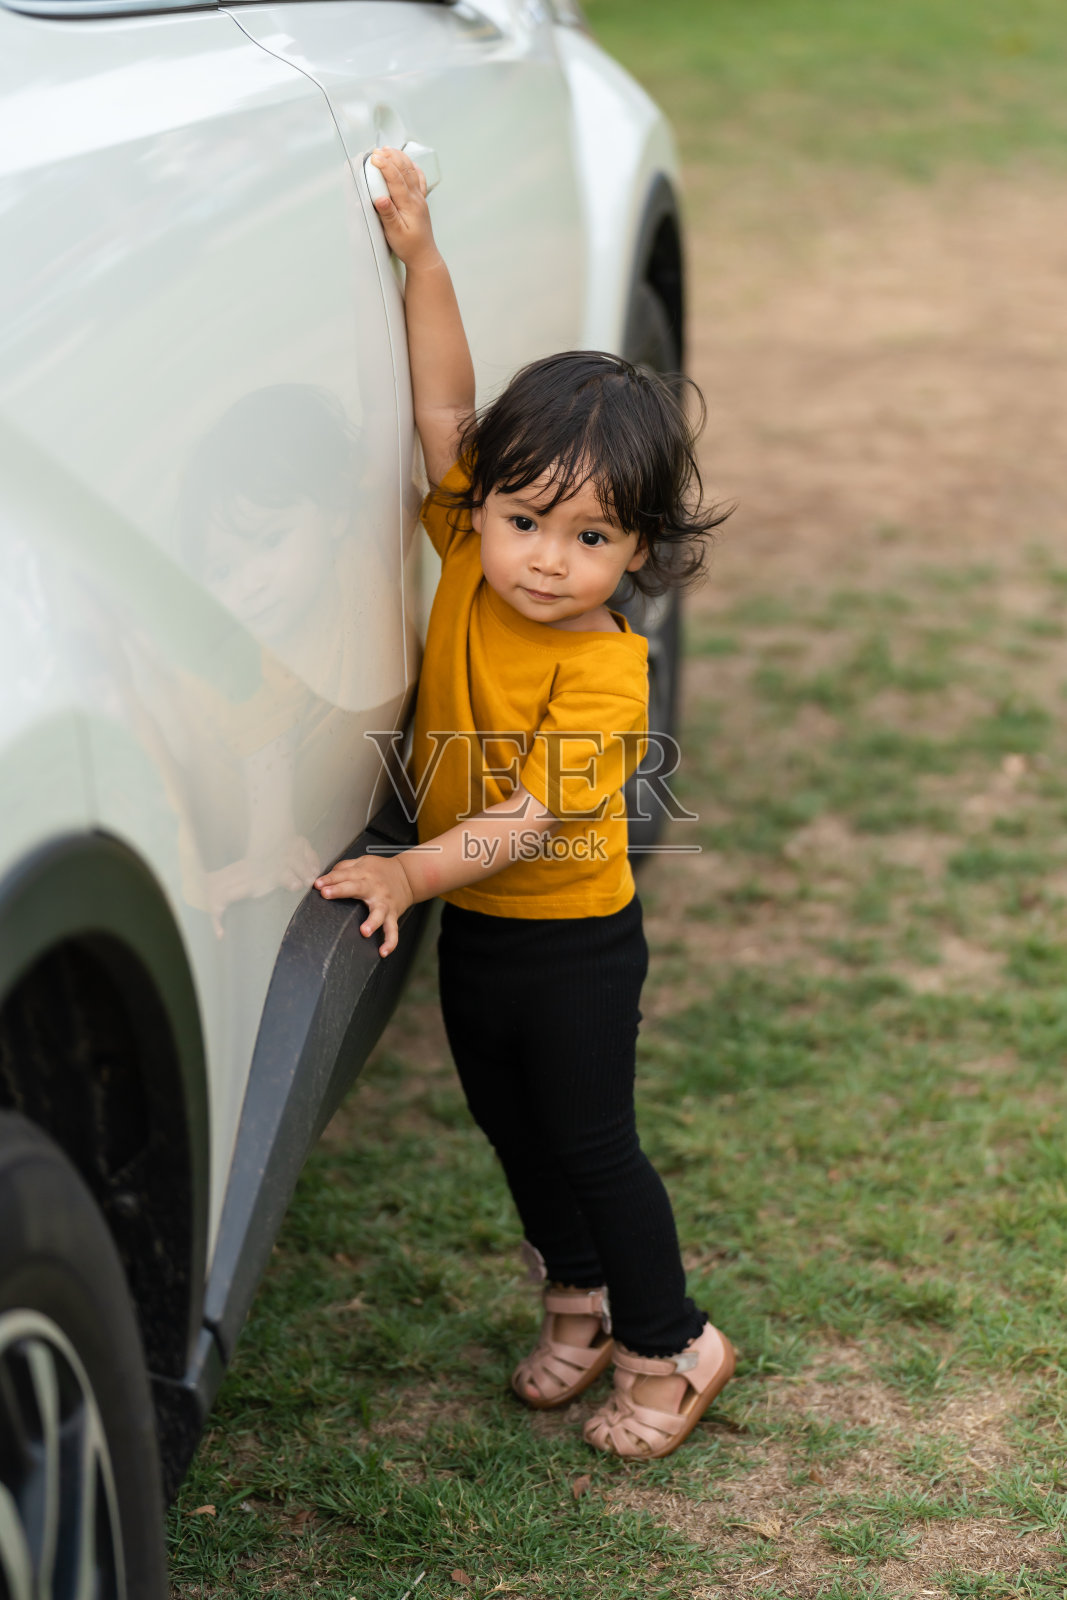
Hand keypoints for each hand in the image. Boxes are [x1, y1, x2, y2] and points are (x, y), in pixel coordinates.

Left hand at [314, 851, 414, 956]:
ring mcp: (384, 902)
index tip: (317, 884)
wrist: (409, 875)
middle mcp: (373, 887)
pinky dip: (390, 941)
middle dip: (340, 890)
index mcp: (363, 873)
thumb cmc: (381, 870)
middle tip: (326, 894)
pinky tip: (383, 951)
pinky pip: (392, 930)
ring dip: (372, 922)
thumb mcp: (362, 862)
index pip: (343, 874)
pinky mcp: (392, 914)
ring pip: (379, 913)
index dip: (329, 879)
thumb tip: (326, 877)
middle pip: (356, 888)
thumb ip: (344, 868)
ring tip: (364, 931)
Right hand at [369, 146, 439, 270]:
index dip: (384, 165)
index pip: (396, 178)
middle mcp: (416, 198)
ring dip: (400, 158)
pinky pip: (419, 179)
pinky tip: (409, 162)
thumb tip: (380, 198)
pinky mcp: (421, 202)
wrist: (424, 256)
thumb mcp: (395, 233)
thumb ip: (387, 214)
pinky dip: (413, 167)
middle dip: (390, 157)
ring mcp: (420, 199)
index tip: (374, 157)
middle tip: (377, 150)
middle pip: (404, 170)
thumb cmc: (409, 247)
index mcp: (409, 204)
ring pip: (412, 171)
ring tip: (389, 149)